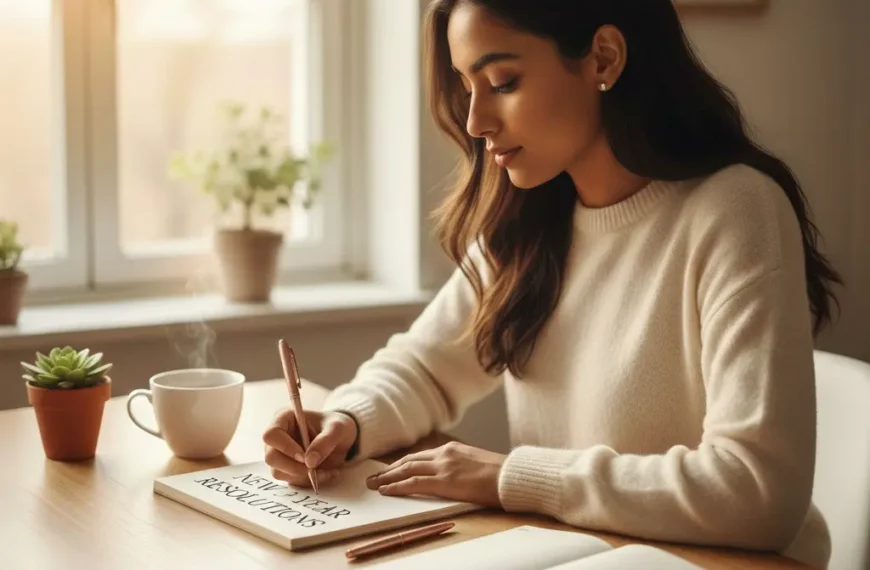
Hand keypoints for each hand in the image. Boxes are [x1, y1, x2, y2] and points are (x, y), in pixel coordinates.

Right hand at [263, 408, 357, 487]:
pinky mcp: (286, 469)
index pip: (272, 435)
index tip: (304, 457)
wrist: (341, 439)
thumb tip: (310, 462)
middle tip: (316, 469)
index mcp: (284, 419)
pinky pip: (290, 480)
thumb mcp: (337, 428)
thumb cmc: (336, 426)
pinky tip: (324, 474)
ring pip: (278, 472)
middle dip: (294, 467)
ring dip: (303, 476)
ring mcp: (279, 454)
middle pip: (271, 457)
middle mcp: (277, 437)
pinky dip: (307, 481)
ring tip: (326, 471)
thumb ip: (326, 441)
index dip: (285, 448)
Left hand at [365, 441, 505, 507]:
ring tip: (374, 485)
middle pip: (409, 460)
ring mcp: (444, 467)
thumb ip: (459, 466)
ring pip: (407, 470)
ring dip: (387, 477)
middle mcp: (445, 454)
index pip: (421, 455)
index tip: (390, 469)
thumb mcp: (476, 463)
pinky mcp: (445, 482)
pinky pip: (414, 483)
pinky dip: (397, 486)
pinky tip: (387, 491)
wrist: (512, 476)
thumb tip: (450, 476)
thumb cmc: (500, 474)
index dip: (402, 463)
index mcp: (452, 449)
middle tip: (374, 477)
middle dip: (389, 469)